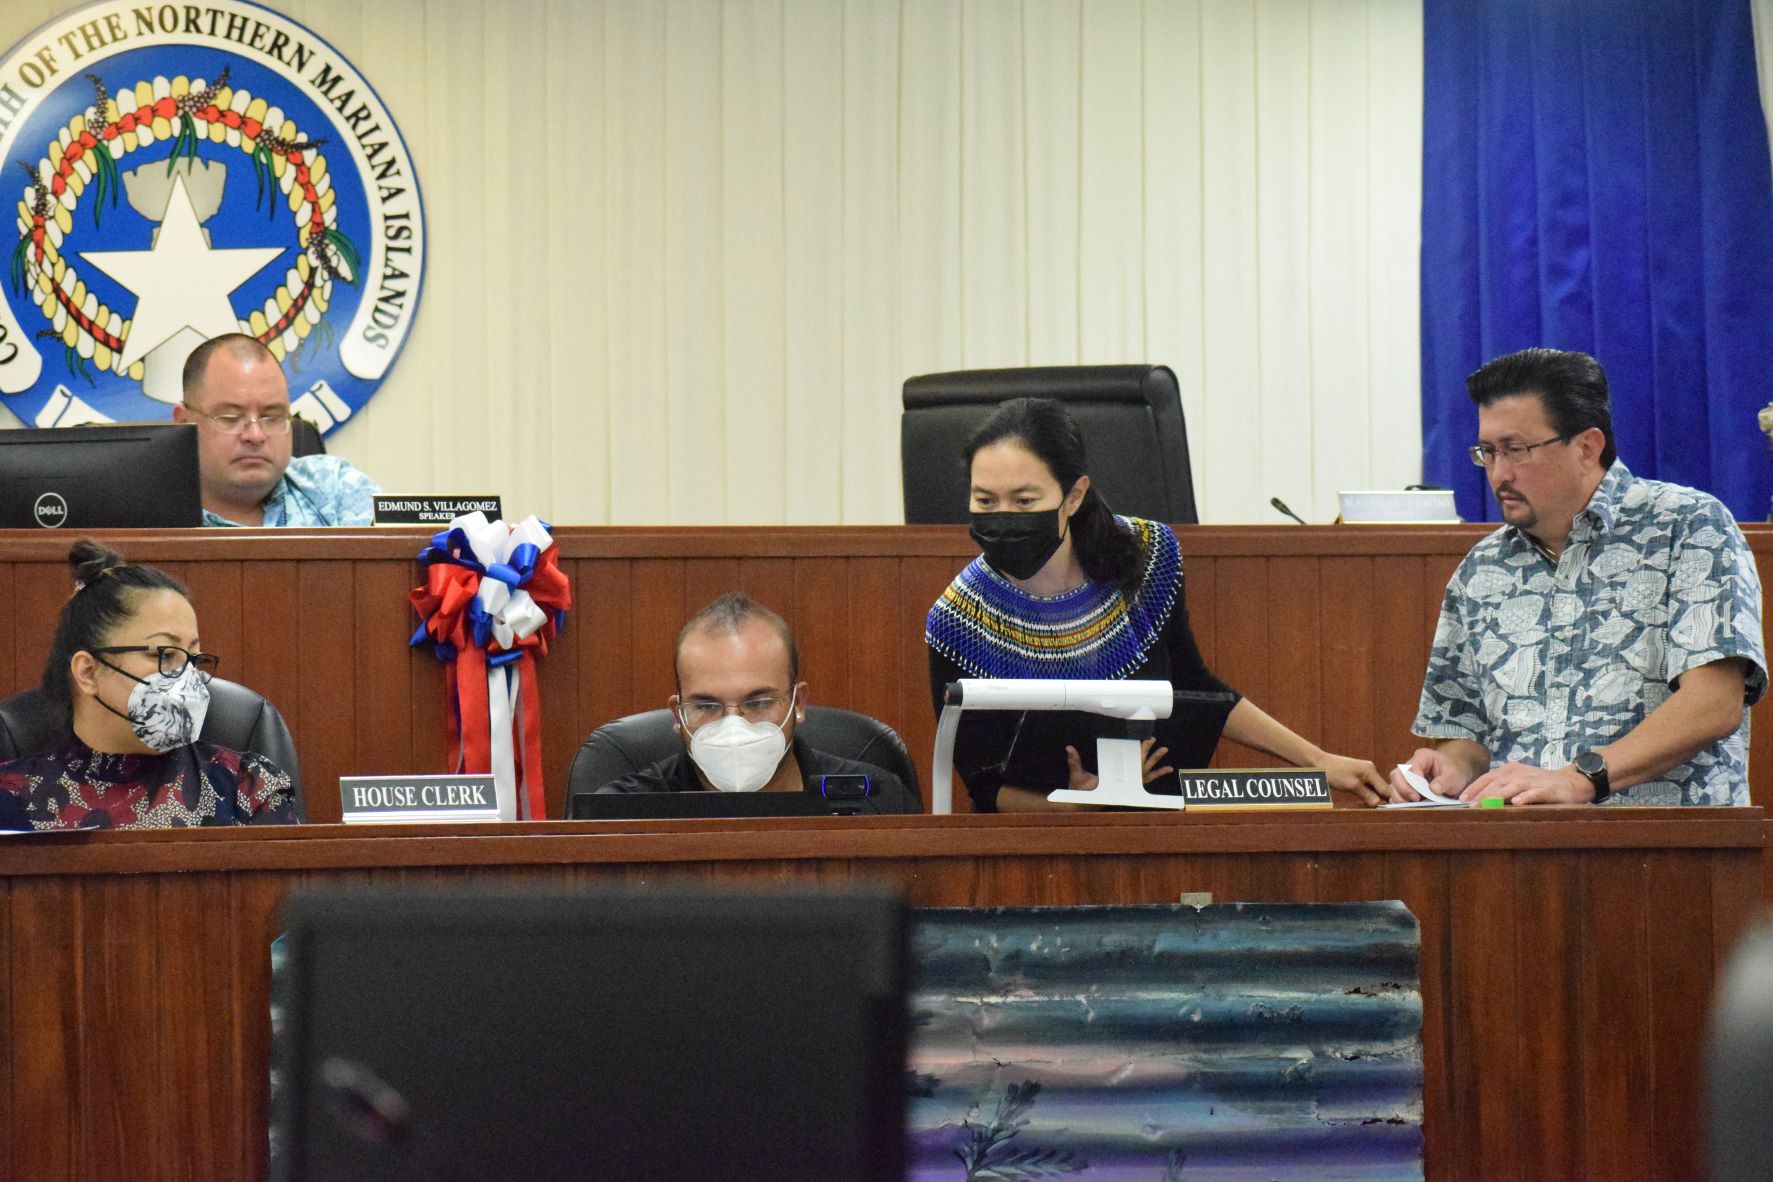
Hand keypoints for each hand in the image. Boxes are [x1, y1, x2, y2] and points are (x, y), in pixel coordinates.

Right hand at [1064, 738, 1172, 790]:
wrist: (1082, 806)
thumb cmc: (1080, 791)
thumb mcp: (1076, 775)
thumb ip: (1074, 761)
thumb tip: (1069, 748)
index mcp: (1114, 780)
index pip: (1129, 766)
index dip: (1138, 754)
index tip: (1144, 744)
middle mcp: (1124, 785)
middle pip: (1140, 767)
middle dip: (1148, 753)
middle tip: (1154, 741)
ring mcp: (1127, 787)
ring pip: (1145, 773)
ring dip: (1155, 762)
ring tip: (1164, 750)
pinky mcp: (1127, 788)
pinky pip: (1145, 780)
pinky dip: (1155, 774)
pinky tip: (1165, 769)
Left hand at [1318, 753, 1386, 806]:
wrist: (1320, 764)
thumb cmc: (1334, 772)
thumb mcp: (1351, 785)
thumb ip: (1367, 794)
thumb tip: (1378, 803)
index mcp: (1371, 770)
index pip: (1386, 789)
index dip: (1389, 800)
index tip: (1390, 811)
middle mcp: (1370, 770)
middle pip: (1382, 789)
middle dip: (1381, 799)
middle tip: (1379, 811)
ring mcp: (1365, 772)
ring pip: (1374, 788)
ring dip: (1373, 797)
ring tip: (1372, 807)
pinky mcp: (1359, 775)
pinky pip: (1368, 787)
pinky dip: (1367, 794)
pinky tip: (1365, 800)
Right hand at [1387, 747, 1472, 801]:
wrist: (1453, 779)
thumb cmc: (1453, 773)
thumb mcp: (1454, 775)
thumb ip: (1444, 780)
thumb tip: (1433, 789)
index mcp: (1422, 756)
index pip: (1411, 766)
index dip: (1413, 780)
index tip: (1420, 794)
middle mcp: (1410, 765)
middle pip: (1396, 775)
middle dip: (1403, 789)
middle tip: (1415, 799)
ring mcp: (1405, 777)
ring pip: (1393, 785)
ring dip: (1400, 797)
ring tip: (1411, 806)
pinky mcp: (1404, 788)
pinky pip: (1395, 794)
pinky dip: (1399, 802)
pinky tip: (1408, 808)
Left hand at [1461, 762, 1595, 804]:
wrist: (1570, 782)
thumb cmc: (1539, 784)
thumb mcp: (1518, 782)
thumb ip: (1501, 788)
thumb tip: (1478, 800)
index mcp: (1510, 770)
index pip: (1488, 778)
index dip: (1474, 787)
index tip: (1461, 798)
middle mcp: (1519, 773)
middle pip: (1496, 783)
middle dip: (1481, 794)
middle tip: (1469, 805)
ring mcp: (1533, 781)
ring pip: (1512, 787)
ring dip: (1497, 796)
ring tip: (1484, 805)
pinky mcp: (1547, 789)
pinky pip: (1534, 793)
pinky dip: (1525, 797)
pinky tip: (1517, 803)